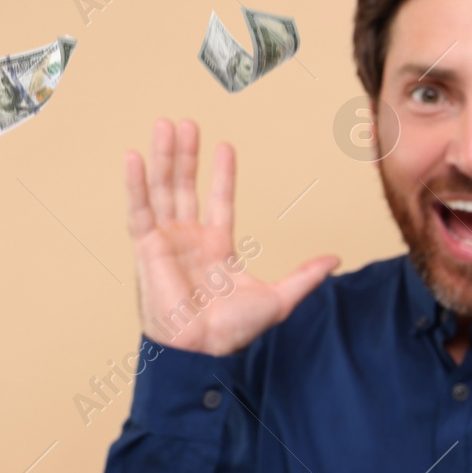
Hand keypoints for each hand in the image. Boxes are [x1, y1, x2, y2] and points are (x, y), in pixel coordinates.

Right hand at [124, 118, 338, 355]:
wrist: (205, 348)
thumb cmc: (234, 331)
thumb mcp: (279, 298)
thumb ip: (305, 276)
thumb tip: (335, 260)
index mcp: (217, 248)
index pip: (219, 201)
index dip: (222, 175)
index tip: (225, 147)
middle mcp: (190, 240)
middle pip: (186, 187)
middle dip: (186, 156)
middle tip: (187, 123)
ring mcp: (167, 241)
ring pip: (164, 190)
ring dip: (164, 158)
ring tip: (166, 125)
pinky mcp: (147, 248)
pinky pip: (139, 211)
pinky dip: (136, 184)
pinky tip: (136, 157)